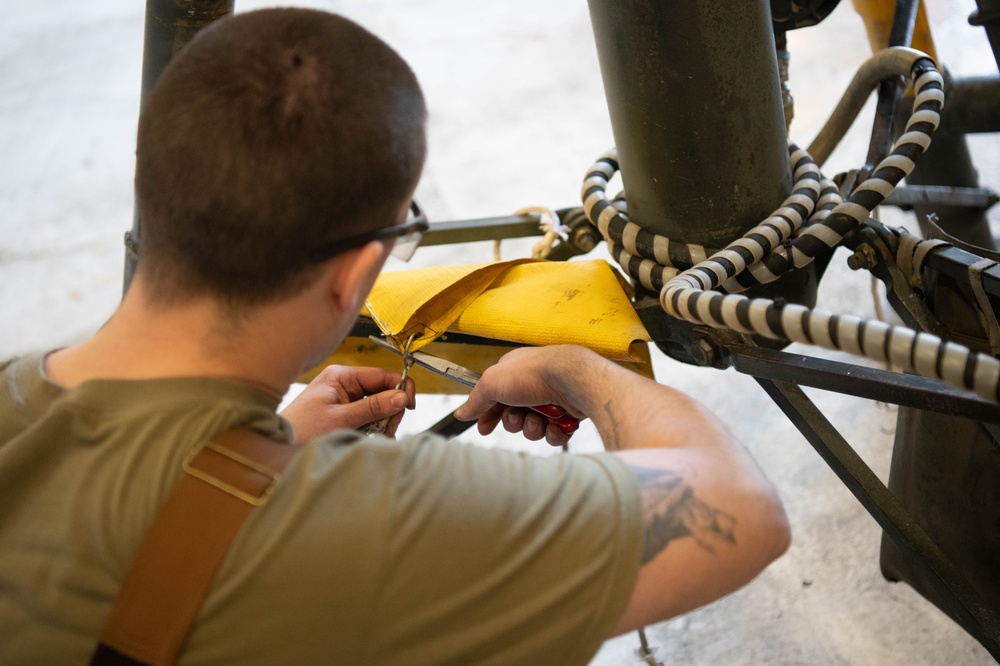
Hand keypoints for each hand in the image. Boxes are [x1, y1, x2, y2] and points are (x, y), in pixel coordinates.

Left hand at [280, 365, 415, 441]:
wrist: (275, 447)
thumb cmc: (299, 430)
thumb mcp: (340, 419)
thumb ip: (373, 407)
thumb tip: (401, 397)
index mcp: (341, 376)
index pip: (382, 375)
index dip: (400, 388)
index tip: (408, 406)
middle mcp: (343, 383)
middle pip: (383, 390)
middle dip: (389, 410)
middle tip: (387, 429)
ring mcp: (343, 398)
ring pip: (377, 406)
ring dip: (381, 422)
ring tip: (374, 435)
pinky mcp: (343, 413)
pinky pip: (367, 416)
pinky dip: (372, 427)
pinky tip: (367, 436)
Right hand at [453, 346, 592, 446]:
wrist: (572, 380)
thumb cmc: (533, 374)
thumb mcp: (492, 383)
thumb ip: (476, 399)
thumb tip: (461, 413)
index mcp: (514, 373)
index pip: (495, 398)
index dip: (488, 415)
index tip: (484, 428)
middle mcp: (533, 385)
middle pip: (514, 416)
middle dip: (514, 422)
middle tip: (518, 416)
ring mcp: (552, 400)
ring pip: (533, 428)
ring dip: (533, 428)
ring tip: (539, 419)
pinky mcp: (568, 414)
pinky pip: (553, 434)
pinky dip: (553, 433)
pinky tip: (555, 425)